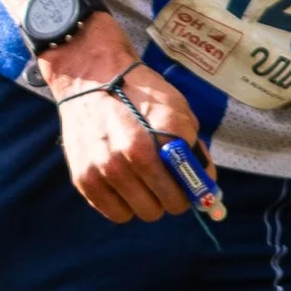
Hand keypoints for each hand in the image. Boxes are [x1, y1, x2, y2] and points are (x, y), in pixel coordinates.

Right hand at [38, 17, 202, 223]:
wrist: (89, 76)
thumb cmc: (139, 92)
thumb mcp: (177, 108)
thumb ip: (194, 147)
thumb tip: (206, 184)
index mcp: (163, 135)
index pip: (193, 187)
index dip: (197, 189)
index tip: (194, 186)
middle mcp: (134, 155)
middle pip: (170, 205)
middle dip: (174, 195)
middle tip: (167, 181)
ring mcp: (106, 169)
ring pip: (144, 213)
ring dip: (148, 201)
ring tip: (142, 179)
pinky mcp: (84, 179)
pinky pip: (117, 214)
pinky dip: (124, 204)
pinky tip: (123, 184)